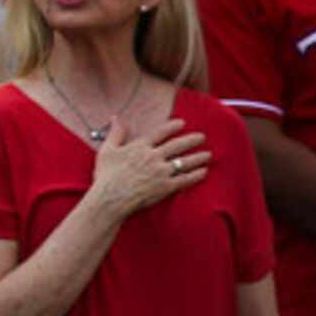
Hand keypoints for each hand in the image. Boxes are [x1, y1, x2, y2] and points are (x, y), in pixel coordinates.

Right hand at [89, 115, 208, 217]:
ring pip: (184, 162)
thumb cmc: (107, 175)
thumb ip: (116, 133)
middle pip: (176, 145)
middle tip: (202, 137)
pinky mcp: (166, 187)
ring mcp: (161, 172)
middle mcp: (153, 157)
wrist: (111, 197)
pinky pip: (185, 180)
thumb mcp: (107, 149)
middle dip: (191, 140)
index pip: (160, 133)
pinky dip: (196, 175)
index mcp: (140, 146)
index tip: (182, 123)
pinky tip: (203, 172)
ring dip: (198, 157)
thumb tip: (116, 117)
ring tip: (208, 154)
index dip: (172, 127)